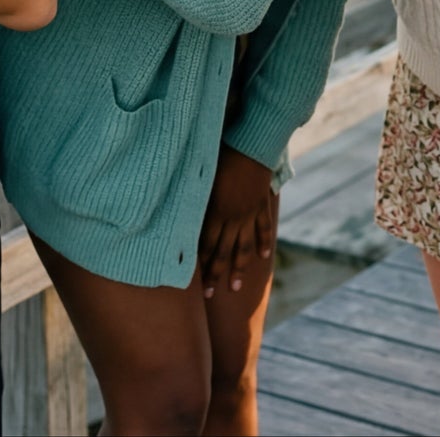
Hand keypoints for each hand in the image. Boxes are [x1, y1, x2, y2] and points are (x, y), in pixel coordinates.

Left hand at [198, 147, 276, 297]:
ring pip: (244, 246)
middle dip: (216, 274)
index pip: (206, 245)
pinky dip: (263, 242)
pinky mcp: (261, 204)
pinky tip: (263, 257)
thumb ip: (192, 196)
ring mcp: (249, 213)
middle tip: (211, 294)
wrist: (251, 144)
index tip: (195, 282)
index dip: (200, 264)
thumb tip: (176, 212)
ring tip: (236, 287)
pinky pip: (263, 227)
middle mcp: (233, 217)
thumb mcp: (202, 175)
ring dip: (239, 268)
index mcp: (216, 211)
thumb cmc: (221, 155)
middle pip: (224, 251)